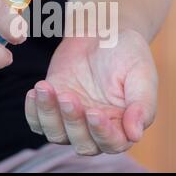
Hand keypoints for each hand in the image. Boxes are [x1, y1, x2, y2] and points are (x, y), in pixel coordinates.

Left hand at [25, 29, 157, 154]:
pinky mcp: (52, 106)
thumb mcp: (142, 74)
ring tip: (45, 88)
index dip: (102, 133)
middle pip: (82, 144)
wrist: (102, 31)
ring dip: (49, 115)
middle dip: (72, 122)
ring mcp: (72, 118)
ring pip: (56, 135)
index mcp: (122, 124)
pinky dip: (33, 112)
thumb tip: (135, 135)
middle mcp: (96, 128)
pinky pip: (37, 121)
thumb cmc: (127, 52)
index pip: (112, 143)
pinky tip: (36, 91)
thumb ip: (142, 105)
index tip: (94, 112)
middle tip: (67, 97)